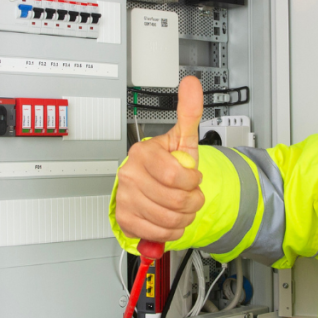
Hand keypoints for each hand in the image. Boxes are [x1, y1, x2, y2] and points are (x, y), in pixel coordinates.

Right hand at [114, 76, 204, 243]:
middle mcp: (130, 174)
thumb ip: (189, 112)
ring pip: (168, 220)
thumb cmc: (169, 164)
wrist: (154, 187)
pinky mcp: (124, 218)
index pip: (174, 176)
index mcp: (144, 153)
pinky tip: (170, 219)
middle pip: (174, 201)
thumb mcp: (183, 140)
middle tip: (190, 196)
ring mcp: (125, 197)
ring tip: (182, 208)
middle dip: (192, 202)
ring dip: (184, 218)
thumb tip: (191, 84)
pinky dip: (170, 231)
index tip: (193, 179)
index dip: (192, 182)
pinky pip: (157, 233)